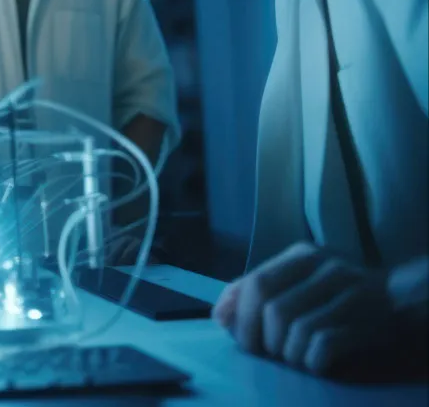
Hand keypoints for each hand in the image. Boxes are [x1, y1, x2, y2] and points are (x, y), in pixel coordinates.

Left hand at [213, 242, 393, 376]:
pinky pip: (323, 346)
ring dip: (288, 352)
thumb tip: (220, 314)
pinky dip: (312, 361)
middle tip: (264, 352)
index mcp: (302, 256)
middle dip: (259, 338)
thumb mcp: (297, 279)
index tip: (235, 334)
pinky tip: (316, 362)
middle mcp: (326, 269)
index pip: (257, 282)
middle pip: (272, 309)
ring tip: (294, 356)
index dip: (240, 313)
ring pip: (296, 330)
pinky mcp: (367, 320)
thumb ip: (257, 290)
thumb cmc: (337, 292)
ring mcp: (350, 294)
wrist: (399, 299)